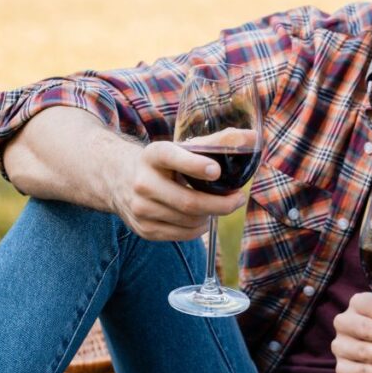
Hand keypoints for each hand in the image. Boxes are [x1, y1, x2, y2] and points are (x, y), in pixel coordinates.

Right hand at [108, 140, 246, 240]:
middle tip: (238, 199)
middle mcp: (142, 182)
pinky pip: (182, 235)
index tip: (216, 171)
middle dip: (221, 204)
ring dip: (210, 216)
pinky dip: (198, 228)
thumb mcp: (182, 148)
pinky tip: (201, 217)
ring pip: (189, 221)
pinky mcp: (143, 229)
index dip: (194, 164)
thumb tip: (253, 137)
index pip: (172, 157)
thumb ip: (217, 142)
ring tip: (217, 206)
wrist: (118, 179)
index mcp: (153, 155)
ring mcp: (140, 209)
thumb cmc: (162, 163)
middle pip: (188, 201)